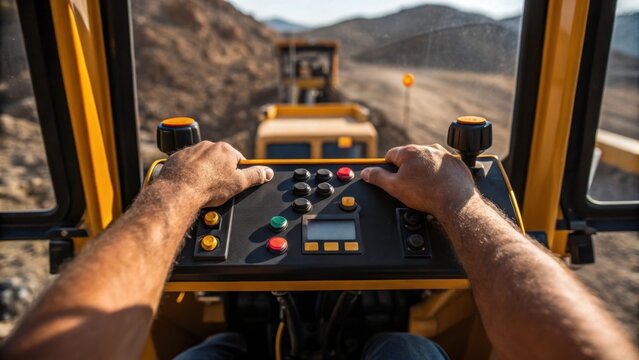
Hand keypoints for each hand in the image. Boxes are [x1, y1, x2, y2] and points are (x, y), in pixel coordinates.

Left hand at [155, 141, 273, 206]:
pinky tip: (190, 183)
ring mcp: (192, 150)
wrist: (180, 191)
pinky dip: (189, 172)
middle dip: (219, 171)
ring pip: (202, 161)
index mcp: (226, 150)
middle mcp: (209, 145)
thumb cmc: (209, 187)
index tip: (232, 183)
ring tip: (202, 186)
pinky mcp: (178, 157)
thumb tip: (268, 172)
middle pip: (219, 159)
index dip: (236, 174)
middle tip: (217, 187)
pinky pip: (187, 164)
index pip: (237, 160)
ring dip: (204, 170)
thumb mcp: (239, 184)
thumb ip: (255, 176)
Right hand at [361, 144, 476, 216]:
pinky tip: (438, 185)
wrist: (456, 202)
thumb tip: (367, 172)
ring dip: (424, 171)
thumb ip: (377, 177)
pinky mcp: (456, 163)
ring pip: (427, 161)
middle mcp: (427, 148)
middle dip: (407, 170)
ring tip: (425, 187)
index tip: (392, 179)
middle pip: (409, 158)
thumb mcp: (394, 187)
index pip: (390, 156)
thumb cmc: (427, 194)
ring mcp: (444, 154)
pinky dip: (439, 173)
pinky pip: (443, 166)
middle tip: (409, 186)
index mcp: (410, 151)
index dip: (388, 169)